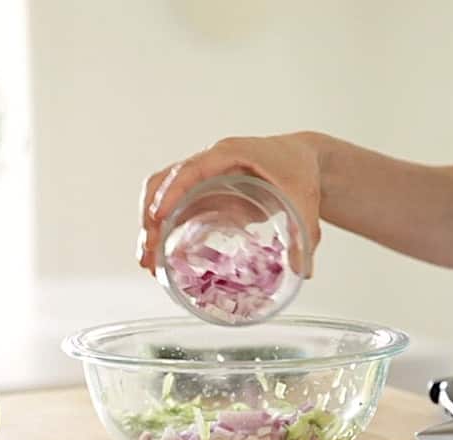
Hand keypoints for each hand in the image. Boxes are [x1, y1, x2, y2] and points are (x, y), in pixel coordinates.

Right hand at [137, 133, 323, 276]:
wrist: (300, 157)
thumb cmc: (299, 169)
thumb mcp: (305, 199)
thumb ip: (305, 232)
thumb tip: (303, 272)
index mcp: (228, 154)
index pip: (190, 169)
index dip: (170, 192)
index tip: (158, 217)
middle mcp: (208, 162)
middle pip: (163, 181)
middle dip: (150, 215)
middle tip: (149, 253)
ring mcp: (201, 176)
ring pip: (160, 193)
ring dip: (149, 225)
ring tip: (147, 261)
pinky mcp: (202, 191)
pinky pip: (173, 205)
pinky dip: (162, 228)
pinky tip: (161, 256)